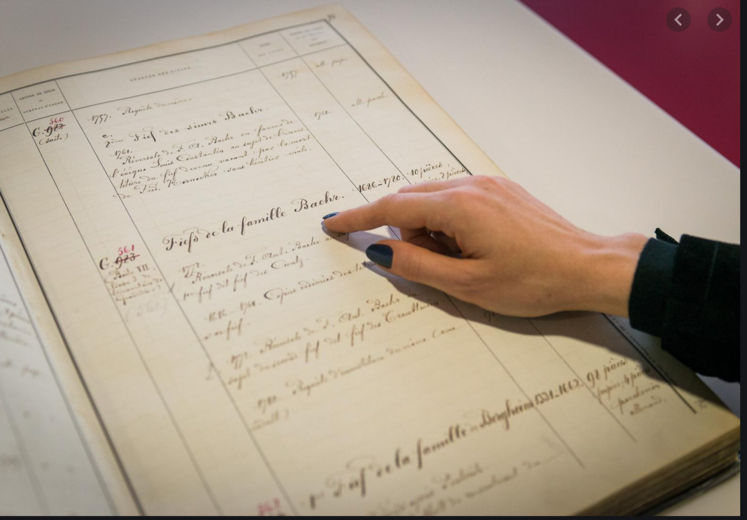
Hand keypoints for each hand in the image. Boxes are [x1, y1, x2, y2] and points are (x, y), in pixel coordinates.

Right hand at [323, 176, 647, 317]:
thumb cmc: (533, 281)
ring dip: (432, 231)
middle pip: (412, 201)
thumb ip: (416, 265)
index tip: (331, 223)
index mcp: (459, 207)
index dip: (357, 217)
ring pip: (434, 201)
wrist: (588, 266)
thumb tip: (378, 249)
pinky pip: (457, 200)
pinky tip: (476, 248)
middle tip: (440, 267)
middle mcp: (470, 185)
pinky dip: (450, 224)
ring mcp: (488, 184)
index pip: (391, 206)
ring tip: (467, 262)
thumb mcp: (467, 285)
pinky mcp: (500, 190)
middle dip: (409, 234)